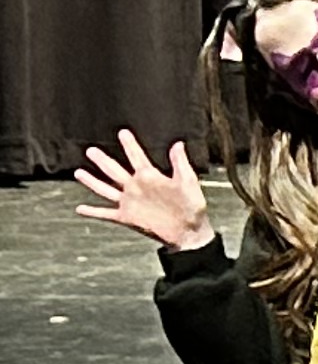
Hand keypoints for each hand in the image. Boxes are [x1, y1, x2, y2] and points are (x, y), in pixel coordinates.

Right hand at [71, 129, 213, 250]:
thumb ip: (180, 163)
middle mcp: (136, 187)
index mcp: (150, 176)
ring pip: (105, 189)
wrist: (190, 231)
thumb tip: (178, 143)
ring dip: (92, 182)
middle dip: (103, 160)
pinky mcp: (127, 217)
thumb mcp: (188, 181)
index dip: (130, 145)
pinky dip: (92, 212)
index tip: (123, 132)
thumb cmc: (192, 206)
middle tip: (90, 150)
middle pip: (114, 170)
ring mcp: (130, 202)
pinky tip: (79, 209)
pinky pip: (105, 214)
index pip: (137, 156)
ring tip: (78, 173)